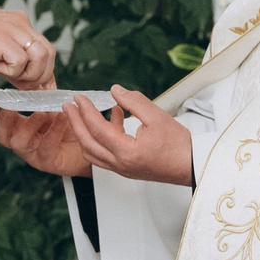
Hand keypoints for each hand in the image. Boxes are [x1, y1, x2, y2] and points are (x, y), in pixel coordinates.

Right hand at [0, 9, 55, 88]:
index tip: (38, 88)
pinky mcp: (3, 38)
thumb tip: (36, 87)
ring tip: (8, 74)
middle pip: (49, 53)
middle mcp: (21, 23)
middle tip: (23, 84)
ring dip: (28, 73)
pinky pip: (21, 61)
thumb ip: (18, 69)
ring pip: (41, 56)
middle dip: (40, 75)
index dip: (45, 71)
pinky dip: (12, 71)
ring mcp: (13, 29)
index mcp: (21, 23)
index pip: (46, 49)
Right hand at [0, 99, 93, 176]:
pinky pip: (46, 147)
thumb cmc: (70, 128)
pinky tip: (61, 119)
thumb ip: (40, 100)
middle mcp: (24, 143)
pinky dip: (53, 131)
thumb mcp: (53, 110)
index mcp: (21, 129)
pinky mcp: (49, 162)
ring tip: (42, 112)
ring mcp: (34, 154)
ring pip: (20, 143)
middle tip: (11, 107)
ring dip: (30, 124)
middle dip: (4, 119)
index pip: (1, 118)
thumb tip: (29, 83)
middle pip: (3, 136)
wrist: (92, 145)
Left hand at [63, 85, 193, 186]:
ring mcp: (122, 169)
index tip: (79, 98)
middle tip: (68, 107)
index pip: (97, 129)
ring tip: (82, 115)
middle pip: (87, 144)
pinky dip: (100, 138)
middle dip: (75, 124)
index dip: (85, 111)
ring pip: (92, 153)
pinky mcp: (126, 169)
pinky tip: (112, 119)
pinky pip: (104, 155)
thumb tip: (115, 91)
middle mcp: (120, 164)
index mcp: (126, 152)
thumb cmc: (179, 146)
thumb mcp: (157, 116)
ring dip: (84, 133)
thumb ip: (134, 102)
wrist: (191, 165)